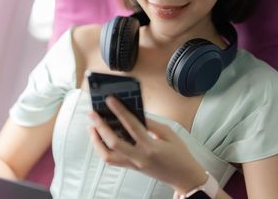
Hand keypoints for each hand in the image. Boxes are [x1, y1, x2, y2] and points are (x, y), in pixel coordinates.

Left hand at [88, 96, 207, 193]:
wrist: (184, 177)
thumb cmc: (179, 155)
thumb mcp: (169, 134)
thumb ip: (151, 123)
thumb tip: (135, 113)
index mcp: (151, 146)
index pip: (131, 125)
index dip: (119, 111)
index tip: (110, 100)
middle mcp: (139, 157)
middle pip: (113, 142)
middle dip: (100, 126)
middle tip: (93, 113)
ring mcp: (134, 165)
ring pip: (108, 156)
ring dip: (97, 141)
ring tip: (92, 127)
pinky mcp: (132, 168)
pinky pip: (113, 160)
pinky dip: (104, 149)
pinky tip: (101, 139)